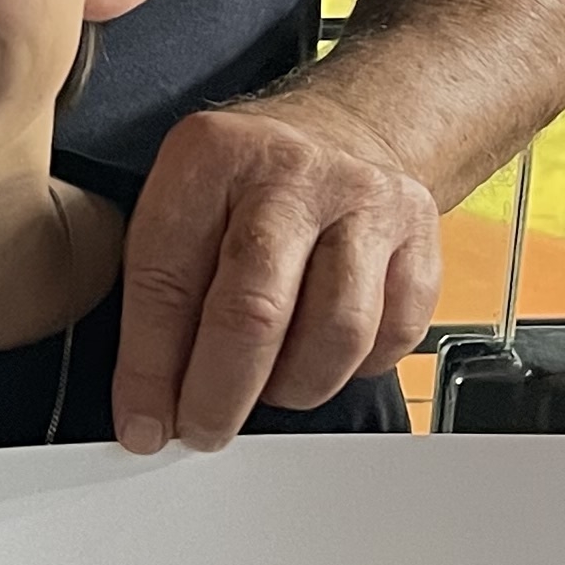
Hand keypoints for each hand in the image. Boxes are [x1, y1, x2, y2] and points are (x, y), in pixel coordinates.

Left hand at [111, 95, 441, 453]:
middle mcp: (292, 173)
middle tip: (202, 430)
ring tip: (267, 384)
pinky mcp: (420, 239)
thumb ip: (160, 294)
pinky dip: (353, 369)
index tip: (144, 425)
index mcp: (210, 157)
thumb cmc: (246, 186)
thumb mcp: (181, 206)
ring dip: (293, 386)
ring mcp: (365, 202)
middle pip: (255, 311)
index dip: (150, 369)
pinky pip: (392, 337)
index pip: (169, 280)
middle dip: (220, 394)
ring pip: (336, 333)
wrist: (339, 134)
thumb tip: (150, 408)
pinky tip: (321, 353)